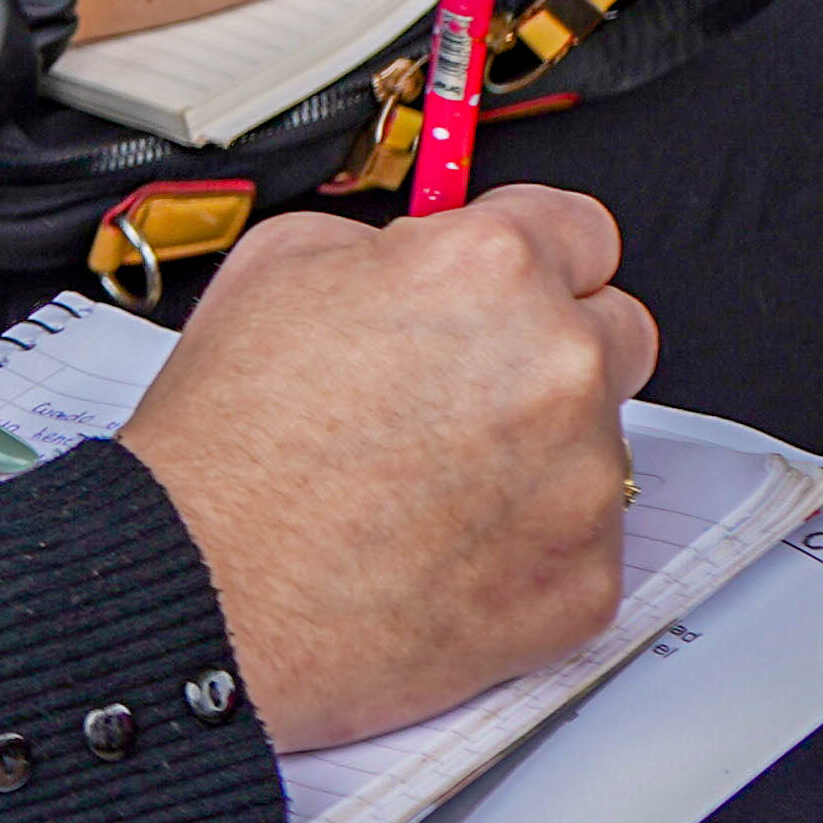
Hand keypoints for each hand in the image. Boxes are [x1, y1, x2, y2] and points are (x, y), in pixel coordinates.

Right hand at [113, 189, 656, 751]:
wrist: (206, 591)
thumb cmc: (226, 448)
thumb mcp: (274, 266)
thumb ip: (389, 247)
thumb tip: (424, 262)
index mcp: (491, 271)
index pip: (583, 232)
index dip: (535, 258)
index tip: (513, 288)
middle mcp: (558, 367)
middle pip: (616, 333)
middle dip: (550, 352)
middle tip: (462, 393)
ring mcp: (583, 484)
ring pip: (599, 446)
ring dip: (538, 454)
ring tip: (427, 486)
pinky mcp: (585, 583)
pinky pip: (584, 544)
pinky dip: (527, 544)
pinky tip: (440, 547)